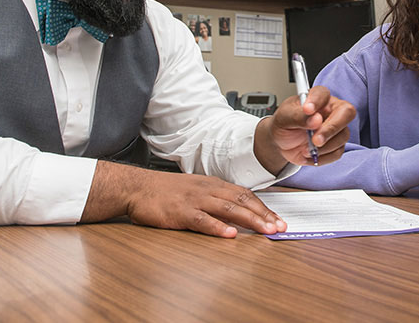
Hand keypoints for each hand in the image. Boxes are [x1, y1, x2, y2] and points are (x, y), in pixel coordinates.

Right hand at [82, 161, 286, 238]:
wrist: (139, 187)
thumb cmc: (167, 191)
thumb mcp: (196, 189)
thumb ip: (216, 199)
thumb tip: (238, 212)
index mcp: (213, 184)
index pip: (244, 195)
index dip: (263, 207)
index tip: (277, 220)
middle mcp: (208, 189)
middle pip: (241, 201)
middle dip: (263, 214)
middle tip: (279, 227)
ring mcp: (195, 200)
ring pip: (228, 209)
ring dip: (249, 220)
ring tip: (264, 230)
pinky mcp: (180, 212)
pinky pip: (202, 220)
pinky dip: (217, 227)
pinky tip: (229, 235)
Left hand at [254, 85, 355, 172]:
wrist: (282, 143)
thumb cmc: (284, 124)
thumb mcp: (283, 117)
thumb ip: (297, 116)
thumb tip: (315, 119)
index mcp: (317, 97)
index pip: (324, 94)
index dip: (317, 101)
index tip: (307, 110)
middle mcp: (331, 110)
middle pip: (347, 112)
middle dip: (331, 128)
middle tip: (315, 140)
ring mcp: (336, 127)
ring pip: (343, 135)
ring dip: (324, 147)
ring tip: (305, 149)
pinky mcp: (336, 144)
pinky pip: (338, 152)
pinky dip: (323, 157)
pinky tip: (310, 155)